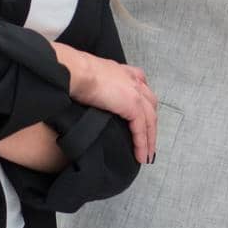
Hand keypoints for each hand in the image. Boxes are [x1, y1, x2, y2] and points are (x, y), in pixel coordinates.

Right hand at [52, 43, 158, 165]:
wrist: (77, 72)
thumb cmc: (77, 73)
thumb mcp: (93, 76)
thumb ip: (100, 86)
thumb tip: (93, 98)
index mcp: (125, 73)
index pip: (142, 88)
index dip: (145, 104)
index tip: (144, 118)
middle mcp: (134, 81)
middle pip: (150, 106)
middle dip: (151, 125)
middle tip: (149, 142)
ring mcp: (136, 93)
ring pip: (150, 120)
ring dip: (150, 139)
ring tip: (147, 155)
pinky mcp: (132, 106)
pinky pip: (141, 129)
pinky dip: (142, 144)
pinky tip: (141, 156)